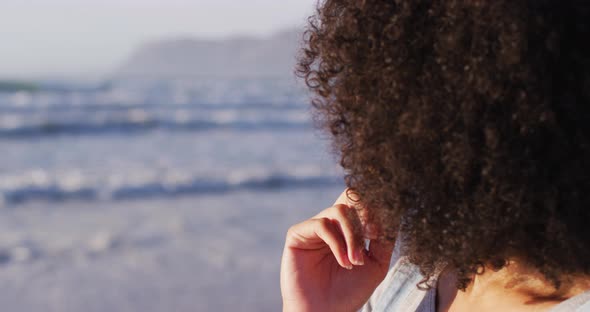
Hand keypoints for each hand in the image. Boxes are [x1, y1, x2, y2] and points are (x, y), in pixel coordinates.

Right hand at [280, 190, 394, 311]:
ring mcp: (314, 227)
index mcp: (349, 227)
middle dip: (366, 209)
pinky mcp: (298, 233)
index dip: (376, 208)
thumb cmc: (348, 291)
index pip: (362, 202)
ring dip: (353, 235)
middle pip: (350, 195)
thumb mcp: (376, 264)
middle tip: (374, 232)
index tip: (382, 231)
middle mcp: (332, 223)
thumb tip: (393, 213)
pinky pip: (322, 224)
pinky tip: (343, 262)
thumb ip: (384, 239)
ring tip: (356, 260)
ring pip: (340, 210)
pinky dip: (338, 243)